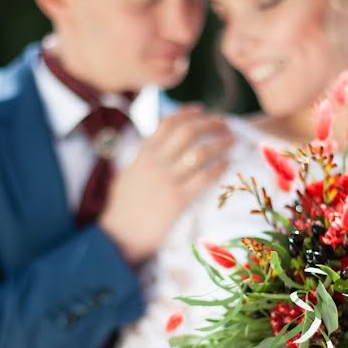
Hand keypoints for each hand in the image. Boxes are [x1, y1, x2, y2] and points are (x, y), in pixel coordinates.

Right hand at [99, 106, 232, 263]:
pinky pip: (203, 178)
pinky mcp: (176, 199)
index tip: (202, 110)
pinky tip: (227, 165)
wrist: (115, 236)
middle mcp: (155, 162)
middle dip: (210, 124)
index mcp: (142, 154)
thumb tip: (155, 148)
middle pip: (188, 132)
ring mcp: (166, 180)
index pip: (167, 123)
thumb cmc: (120, 209)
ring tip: (232, 142)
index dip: (187, 113)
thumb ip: (142, 159)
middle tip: (225, 124)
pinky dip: (218, 168)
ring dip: (220, 143)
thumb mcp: (127, 175)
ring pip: (199, 152)